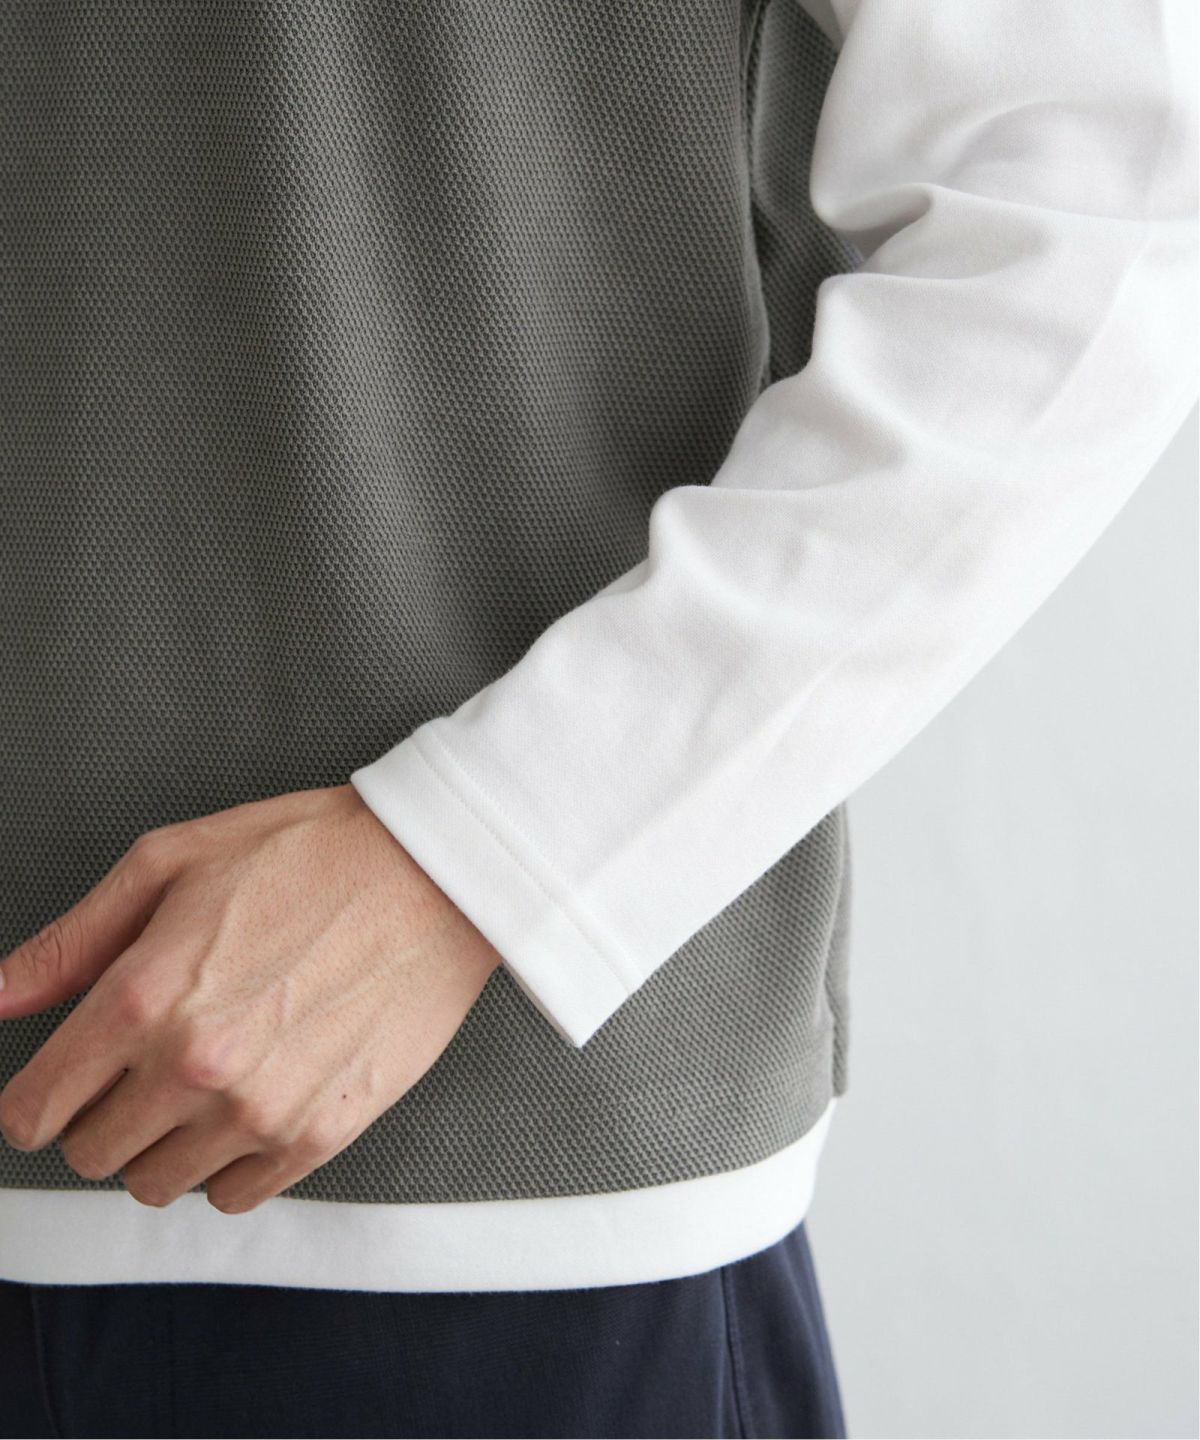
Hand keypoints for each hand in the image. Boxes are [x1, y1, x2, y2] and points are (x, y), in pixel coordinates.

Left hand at [0, 785, 500, 1212]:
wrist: (433, 873)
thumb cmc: (312, 853)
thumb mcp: (171, 862)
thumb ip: (71, 941)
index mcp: (144, 996)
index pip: (34, 1110)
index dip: (34, 1101)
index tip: (54, 1090)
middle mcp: (195, 1066)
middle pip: (91, 1156)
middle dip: (97, 1119)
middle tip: (137, 1073)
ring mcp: (261, 1109)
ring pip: (158, 1186)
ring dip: (162, 1145)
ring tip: (201, 1086)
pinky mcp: (322, 1133)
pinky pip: (236, 1197)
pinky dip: (227, 1165)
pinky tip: (248, 1106)